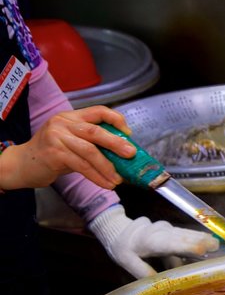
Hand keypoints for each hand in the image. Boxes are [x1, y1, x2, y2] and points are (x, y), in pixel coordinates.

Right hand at [0, 105, 135, 190]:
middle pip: (96, 131)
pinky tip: (106, 184)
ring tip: (119, 179)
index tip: (128, 133)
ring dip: (108, 167)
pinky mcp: (54, 153)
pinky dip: (97, 176)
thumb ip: (92, 142)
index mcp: (71, 117)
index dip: (116, 120)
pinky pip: (82, 166)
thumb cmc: (52, 154)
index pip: (98, 111)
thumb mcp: (71, 141)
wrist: (23, 164)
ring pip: (90, 151)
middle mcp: (63, 123)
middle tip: (131, 154)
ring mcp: (57, 137)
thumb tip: (122, 153)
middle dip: (117, 143)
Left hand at [88, 205, 219, 278]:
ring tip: (215, 245)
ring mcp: (167, 229)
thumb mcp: (125, 260)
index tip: (202, 249)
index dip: (186, 246)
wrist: (120, 229)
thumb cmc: (122, 246)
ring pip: (185, 234)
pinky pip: (184, 236)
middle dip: (199, 241)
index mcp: (148, 240)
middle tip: (216, 246)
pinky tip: (207, 245)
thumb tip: (158, 283)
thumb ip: (141, 270)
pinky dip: (194, 242)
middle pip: (182, 237)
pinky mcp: (171, 230)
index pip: (169, 244)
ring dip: (200, 239)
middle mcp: (160, 232)